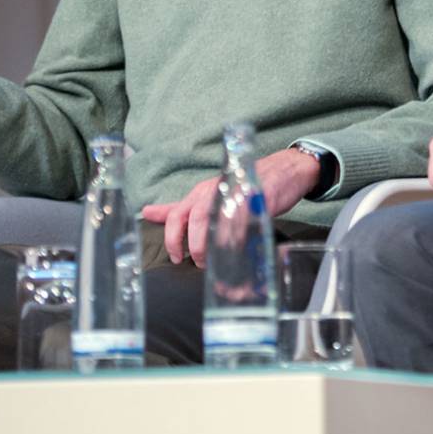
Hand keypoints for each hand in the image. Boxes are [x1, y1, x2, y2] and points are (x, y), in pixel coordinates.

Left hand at [141, 147, 320, 266]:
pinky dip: (239, 237)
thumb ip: (181, 208)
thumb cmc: (243, 187)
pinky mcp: (259, 198)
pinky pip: (245, 219)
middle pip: (196, 217)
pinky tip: (238, 250)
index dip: (172, 238)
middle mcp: (215, 191)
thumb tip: (148, 213)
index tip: (175, 258)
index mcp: (201, 192)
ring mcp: (237, 193)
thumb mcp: (209, 196)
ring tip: (217, 262)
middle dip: (195, 245)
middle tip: (199, 263)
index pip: (177, 213)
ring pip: (218, 219)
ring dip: (215, 244)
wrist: (284, 170)